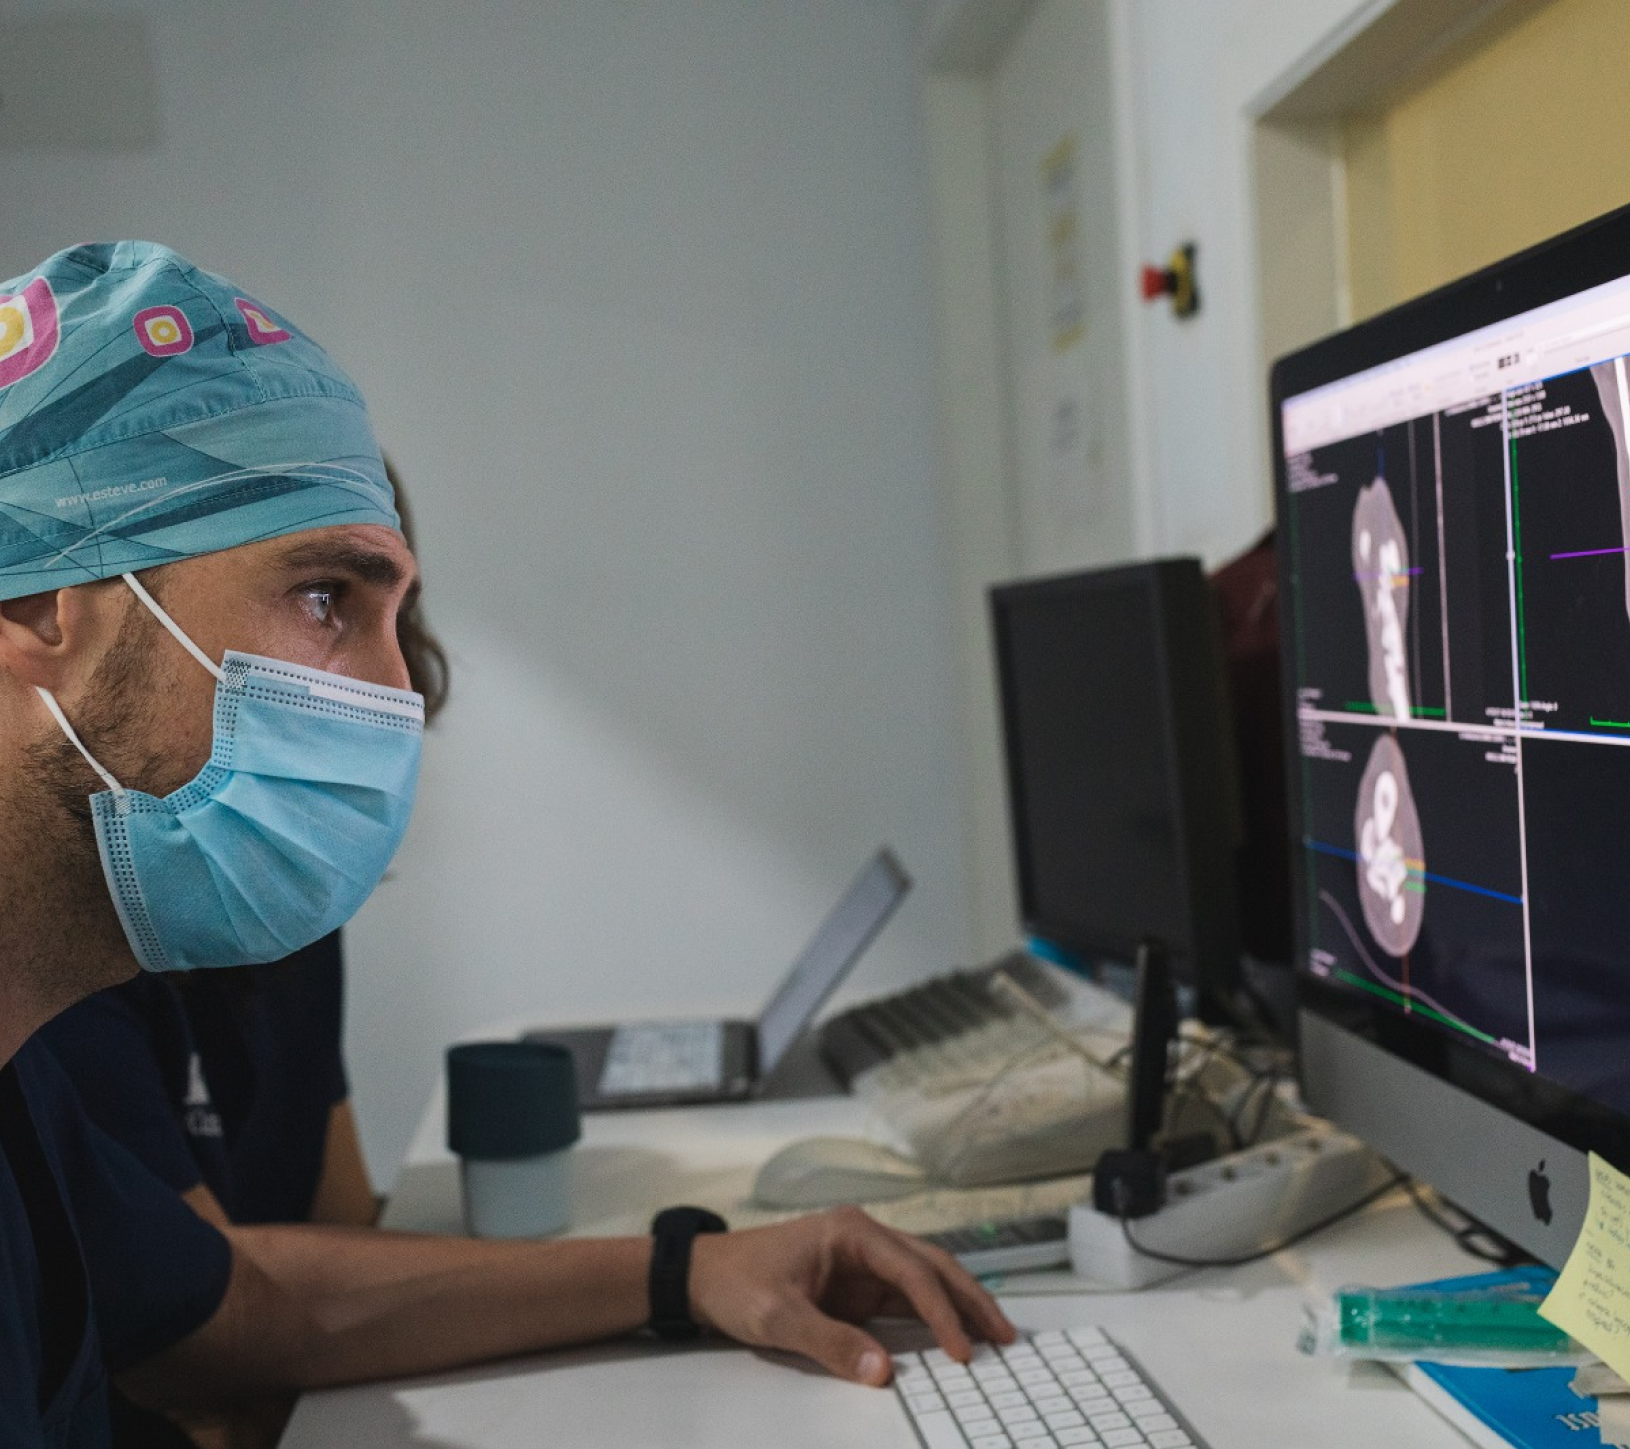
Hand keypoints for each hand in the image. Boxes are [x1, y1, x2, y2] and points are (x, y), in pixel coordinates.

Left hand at [687, 1206, 1014, 1385]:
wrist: (702, 1277)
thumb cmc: (735, 1283)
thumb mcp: (778, 1317)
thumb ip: (831, 1344)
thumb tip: (883, 1373)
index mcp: (850, 1231)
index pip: (912, 1272)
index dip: (942, 1312)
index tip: (963, 1351)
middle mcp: (864, 1238)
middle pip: (932, 1265)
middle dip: (970, 1299)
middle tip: (1005, 1335)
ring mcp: (862, 1260)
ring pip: (924, 1279)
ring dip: (958, 1306)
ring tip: (994, 1336)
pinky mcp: (856, 1283)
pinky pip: (904, 1298)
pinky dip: (932, 1316)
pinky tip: (954, 1336)